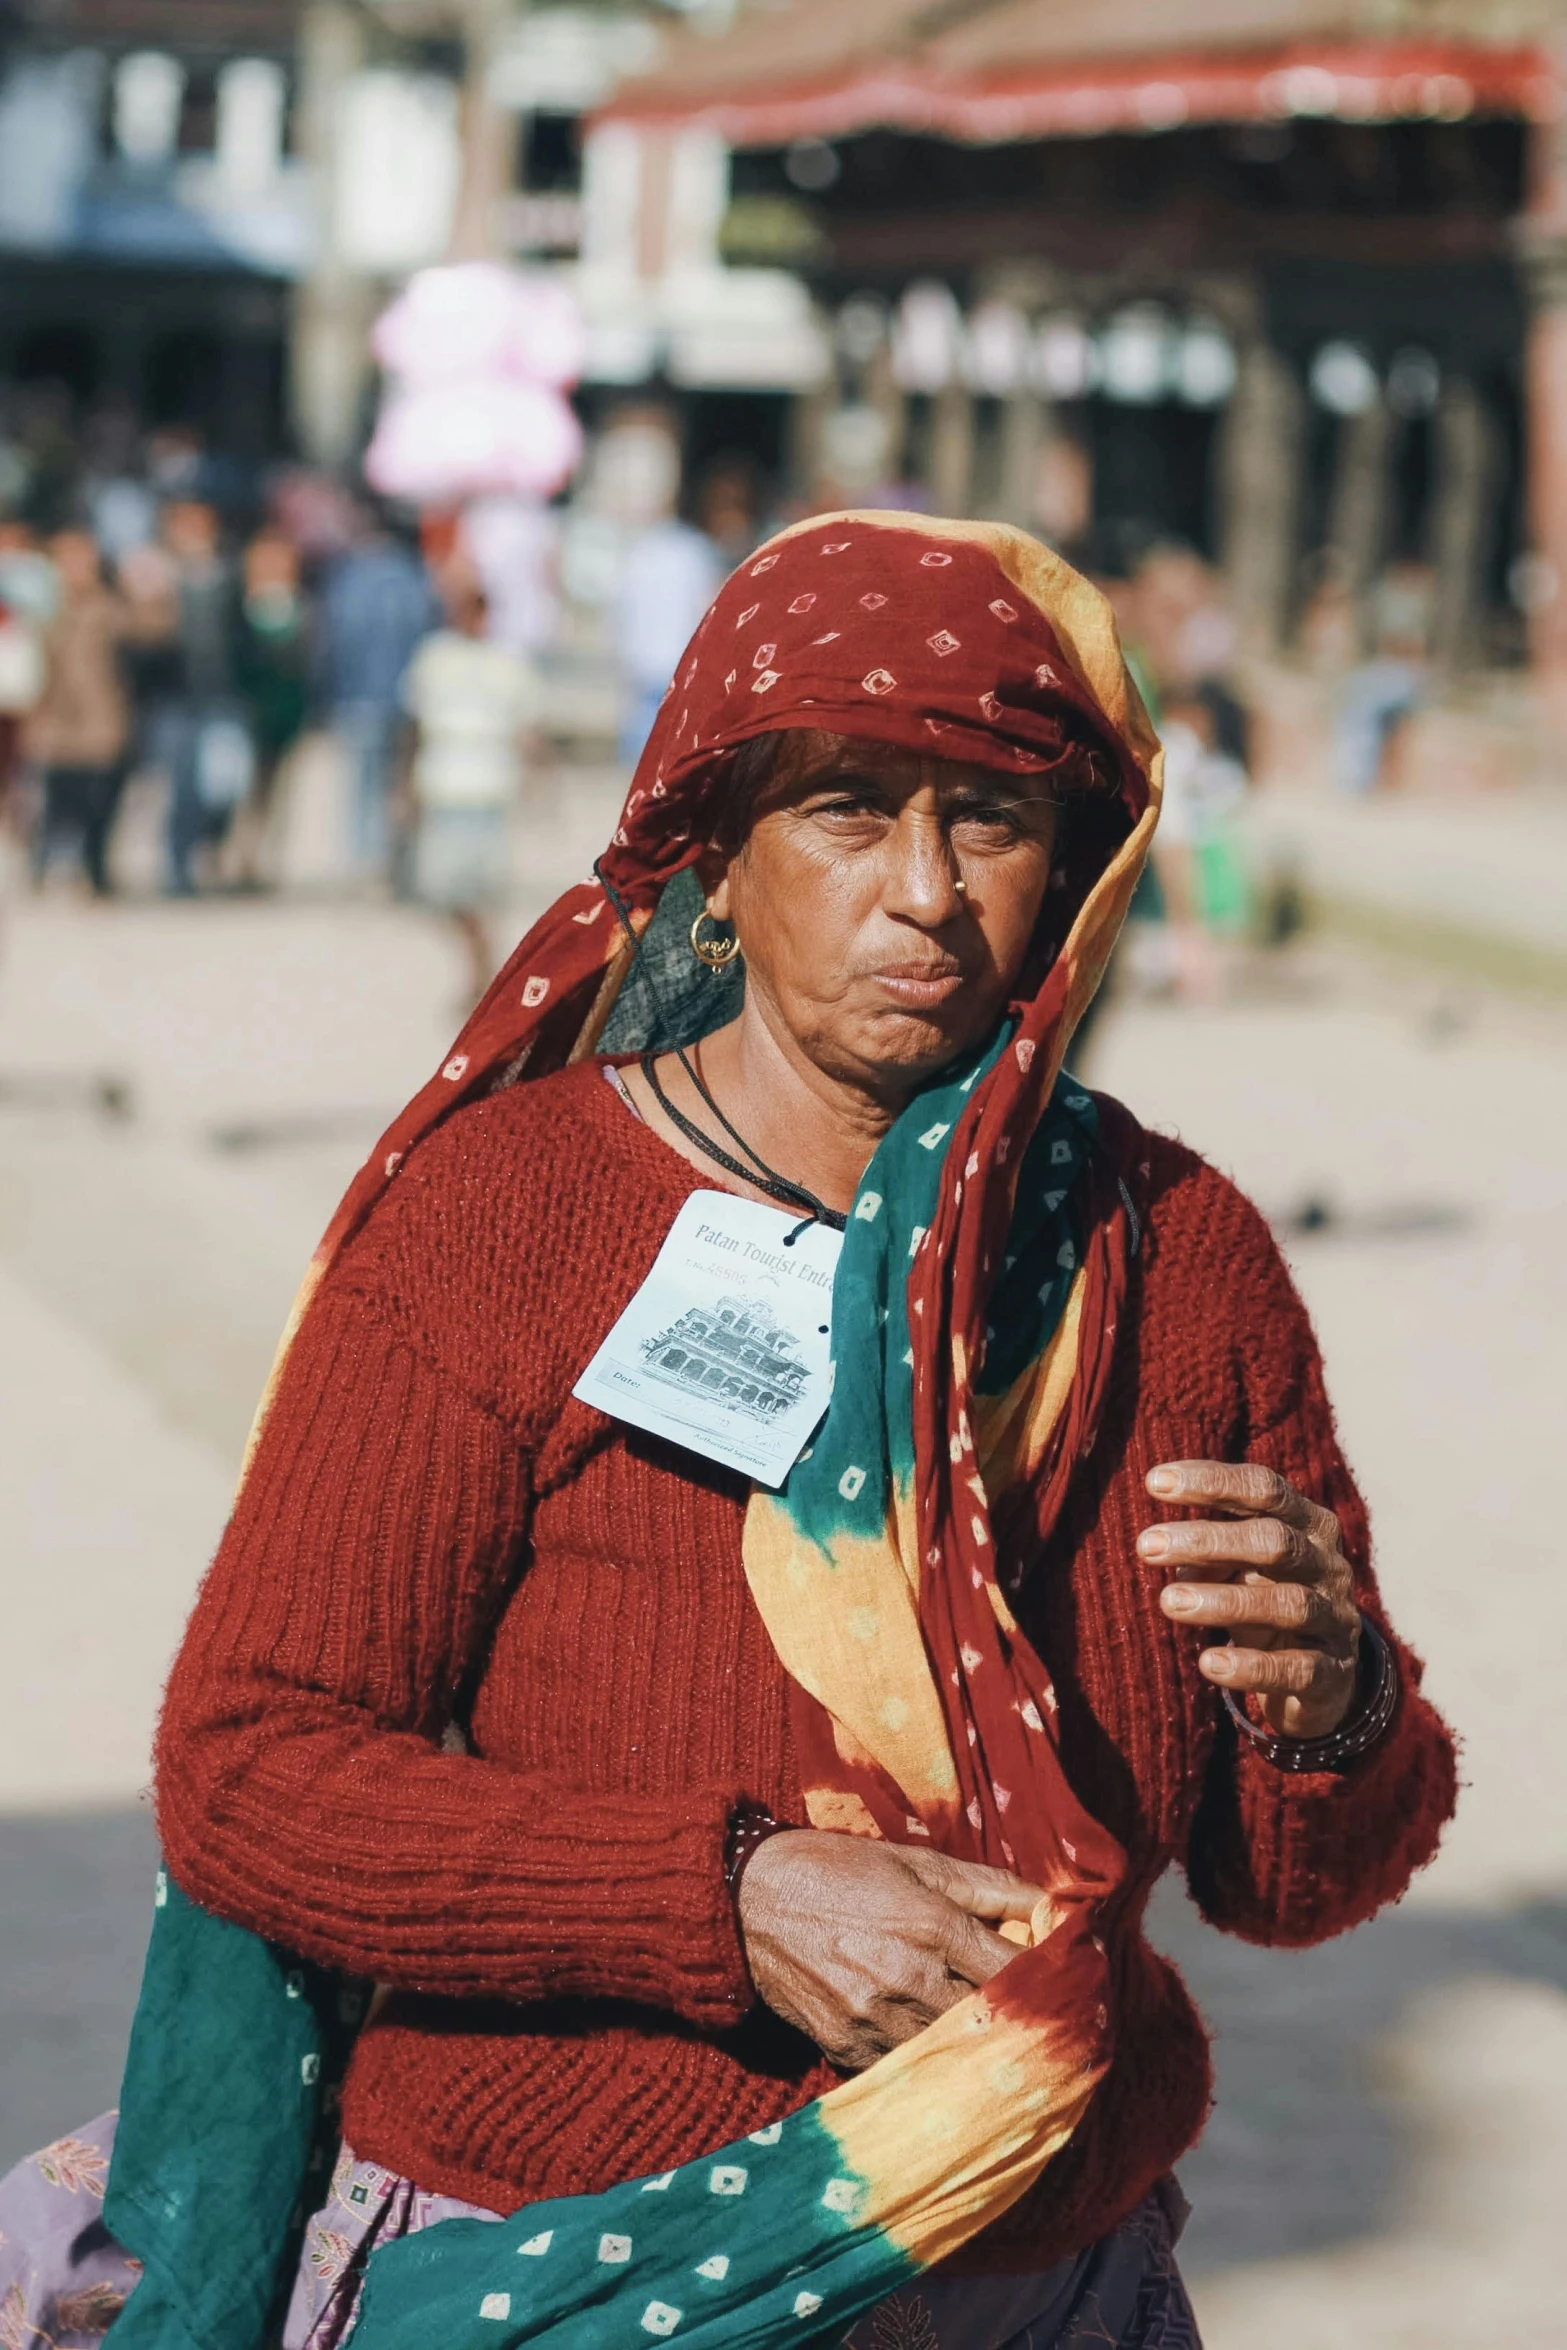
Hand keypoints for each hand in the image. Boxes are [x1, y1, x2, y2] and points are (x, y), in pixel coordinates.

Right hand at [737, 1832, 1040, 2071]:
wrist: (747, 1902)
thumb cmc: (837, 1870)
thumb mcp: (915, 1861)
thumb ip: (987, 1886)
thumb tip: (1051, 1904)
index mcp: (930, 1924)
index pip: (1016, 1970)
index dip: (1052, 1981)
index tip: (1072, 1985)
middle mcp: (908, 1978)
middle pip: (993, 2021)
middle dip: (1024, 2022)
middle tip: (1052, 2026)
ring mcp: (876, 2020)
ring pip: (954, 2054)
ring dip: (980, 2048)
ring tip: (1004, 2044)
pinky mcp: (847, 2048)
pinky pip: (908, 2068)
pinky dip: (930, 2061)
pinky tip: (944, 2051)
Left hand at [1143, 1460, 1360, 1739]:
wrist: (1324, 1672)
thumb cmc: (1266, 1596)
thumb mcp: (1241, 1565)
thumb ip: (1209, 1550)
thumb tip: (1163, 1547)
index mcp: (1307, 1523)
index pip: (1264, 1489)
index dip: (1213, 1481)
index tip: (1154, 1481)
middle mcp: (1328, 1564)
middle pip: (1274, 1541)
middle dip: (1207, 1540)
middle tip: (1146, 1545)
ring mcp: (1335, 1619)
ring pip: (1287, 1603)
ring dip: (1223, 1601)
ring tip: (1167, 1601)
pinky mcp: (1332, 1673)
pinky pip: (1297, 1669)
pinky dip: (1251, 1667)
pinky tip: (1208, 1664)